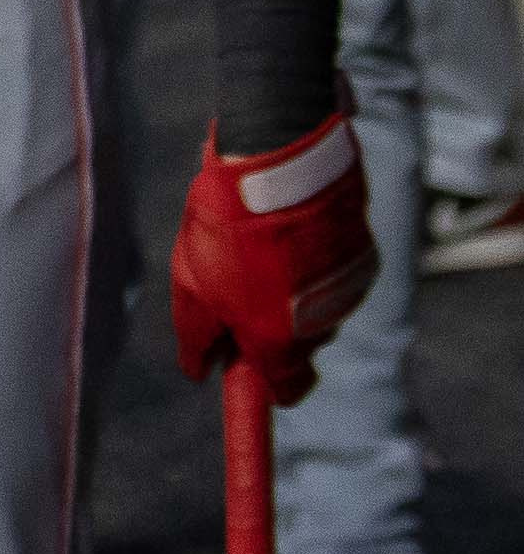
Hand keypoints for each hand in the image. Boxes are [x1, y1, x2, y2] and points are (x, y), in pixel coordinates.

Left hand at [172, 111, 379, 404]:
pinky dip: (312, 261)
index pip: (288, 391)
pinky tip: (288, 230)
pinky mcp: (363, 255)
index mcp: (280, 343)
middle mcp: (323, 326)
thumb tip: (198, 371)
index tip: (247, 366)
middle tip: (236, 286)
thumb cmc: (226, 227)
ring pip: (316, 306)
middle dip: (271, 327)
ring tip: (258, 246)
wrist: (278, 162)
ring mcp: (348, 291)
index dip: (266, 383)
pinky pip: (332, 272)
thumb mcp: (192, 284)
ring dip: (290, 290)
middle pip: (300, 347)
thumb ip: (197, 337)